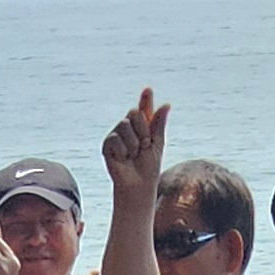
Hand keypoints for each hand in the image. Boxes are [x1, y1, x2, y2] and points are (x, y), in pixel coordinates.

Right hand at [100, 87, 168, 201]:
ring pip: (124, 125)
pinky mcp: (107, 145)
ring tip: (134, 154)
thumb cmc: (149, 166)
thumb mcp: (158, 144)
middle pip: (134, 113)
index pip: (144, 109)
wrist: (138, 184)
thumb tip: (166, 104)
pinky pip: (115, 138)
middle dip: (143, 130)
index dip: (145, 100)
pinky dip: (123, 150)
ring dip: (134, 142)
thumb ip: (159, 124)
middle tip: (144, 145)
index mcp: (142, 127)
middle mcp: (128, 128)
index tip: (148, 90)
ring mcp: (116, 135)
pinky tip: (123, 158)